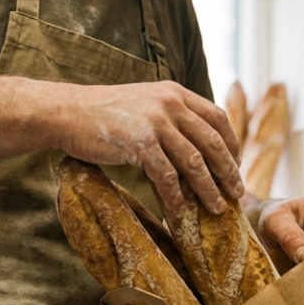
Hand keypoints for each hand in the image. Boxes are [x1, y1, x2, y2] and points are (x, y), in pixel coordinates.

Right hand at [53, 80, 242, 217]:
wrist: (67, 112)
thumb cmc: (102, 113)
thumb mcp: (143, 103)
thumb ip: (168, 116)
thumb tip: (191, 144)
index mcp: (174, 93)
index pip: (217, 117)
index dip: (231, 143)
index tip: (235, 164)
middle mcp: (170, 104)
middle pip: (212, 142)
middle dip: (228, 170)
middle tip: (236, 192)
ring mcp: (155, 123)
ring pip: (194, 162)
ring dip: (209, 188)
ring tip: (218, 207)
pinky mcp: (139, 144)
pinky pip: (167, 176)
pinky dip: (176, 197)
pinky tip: (179, 211)